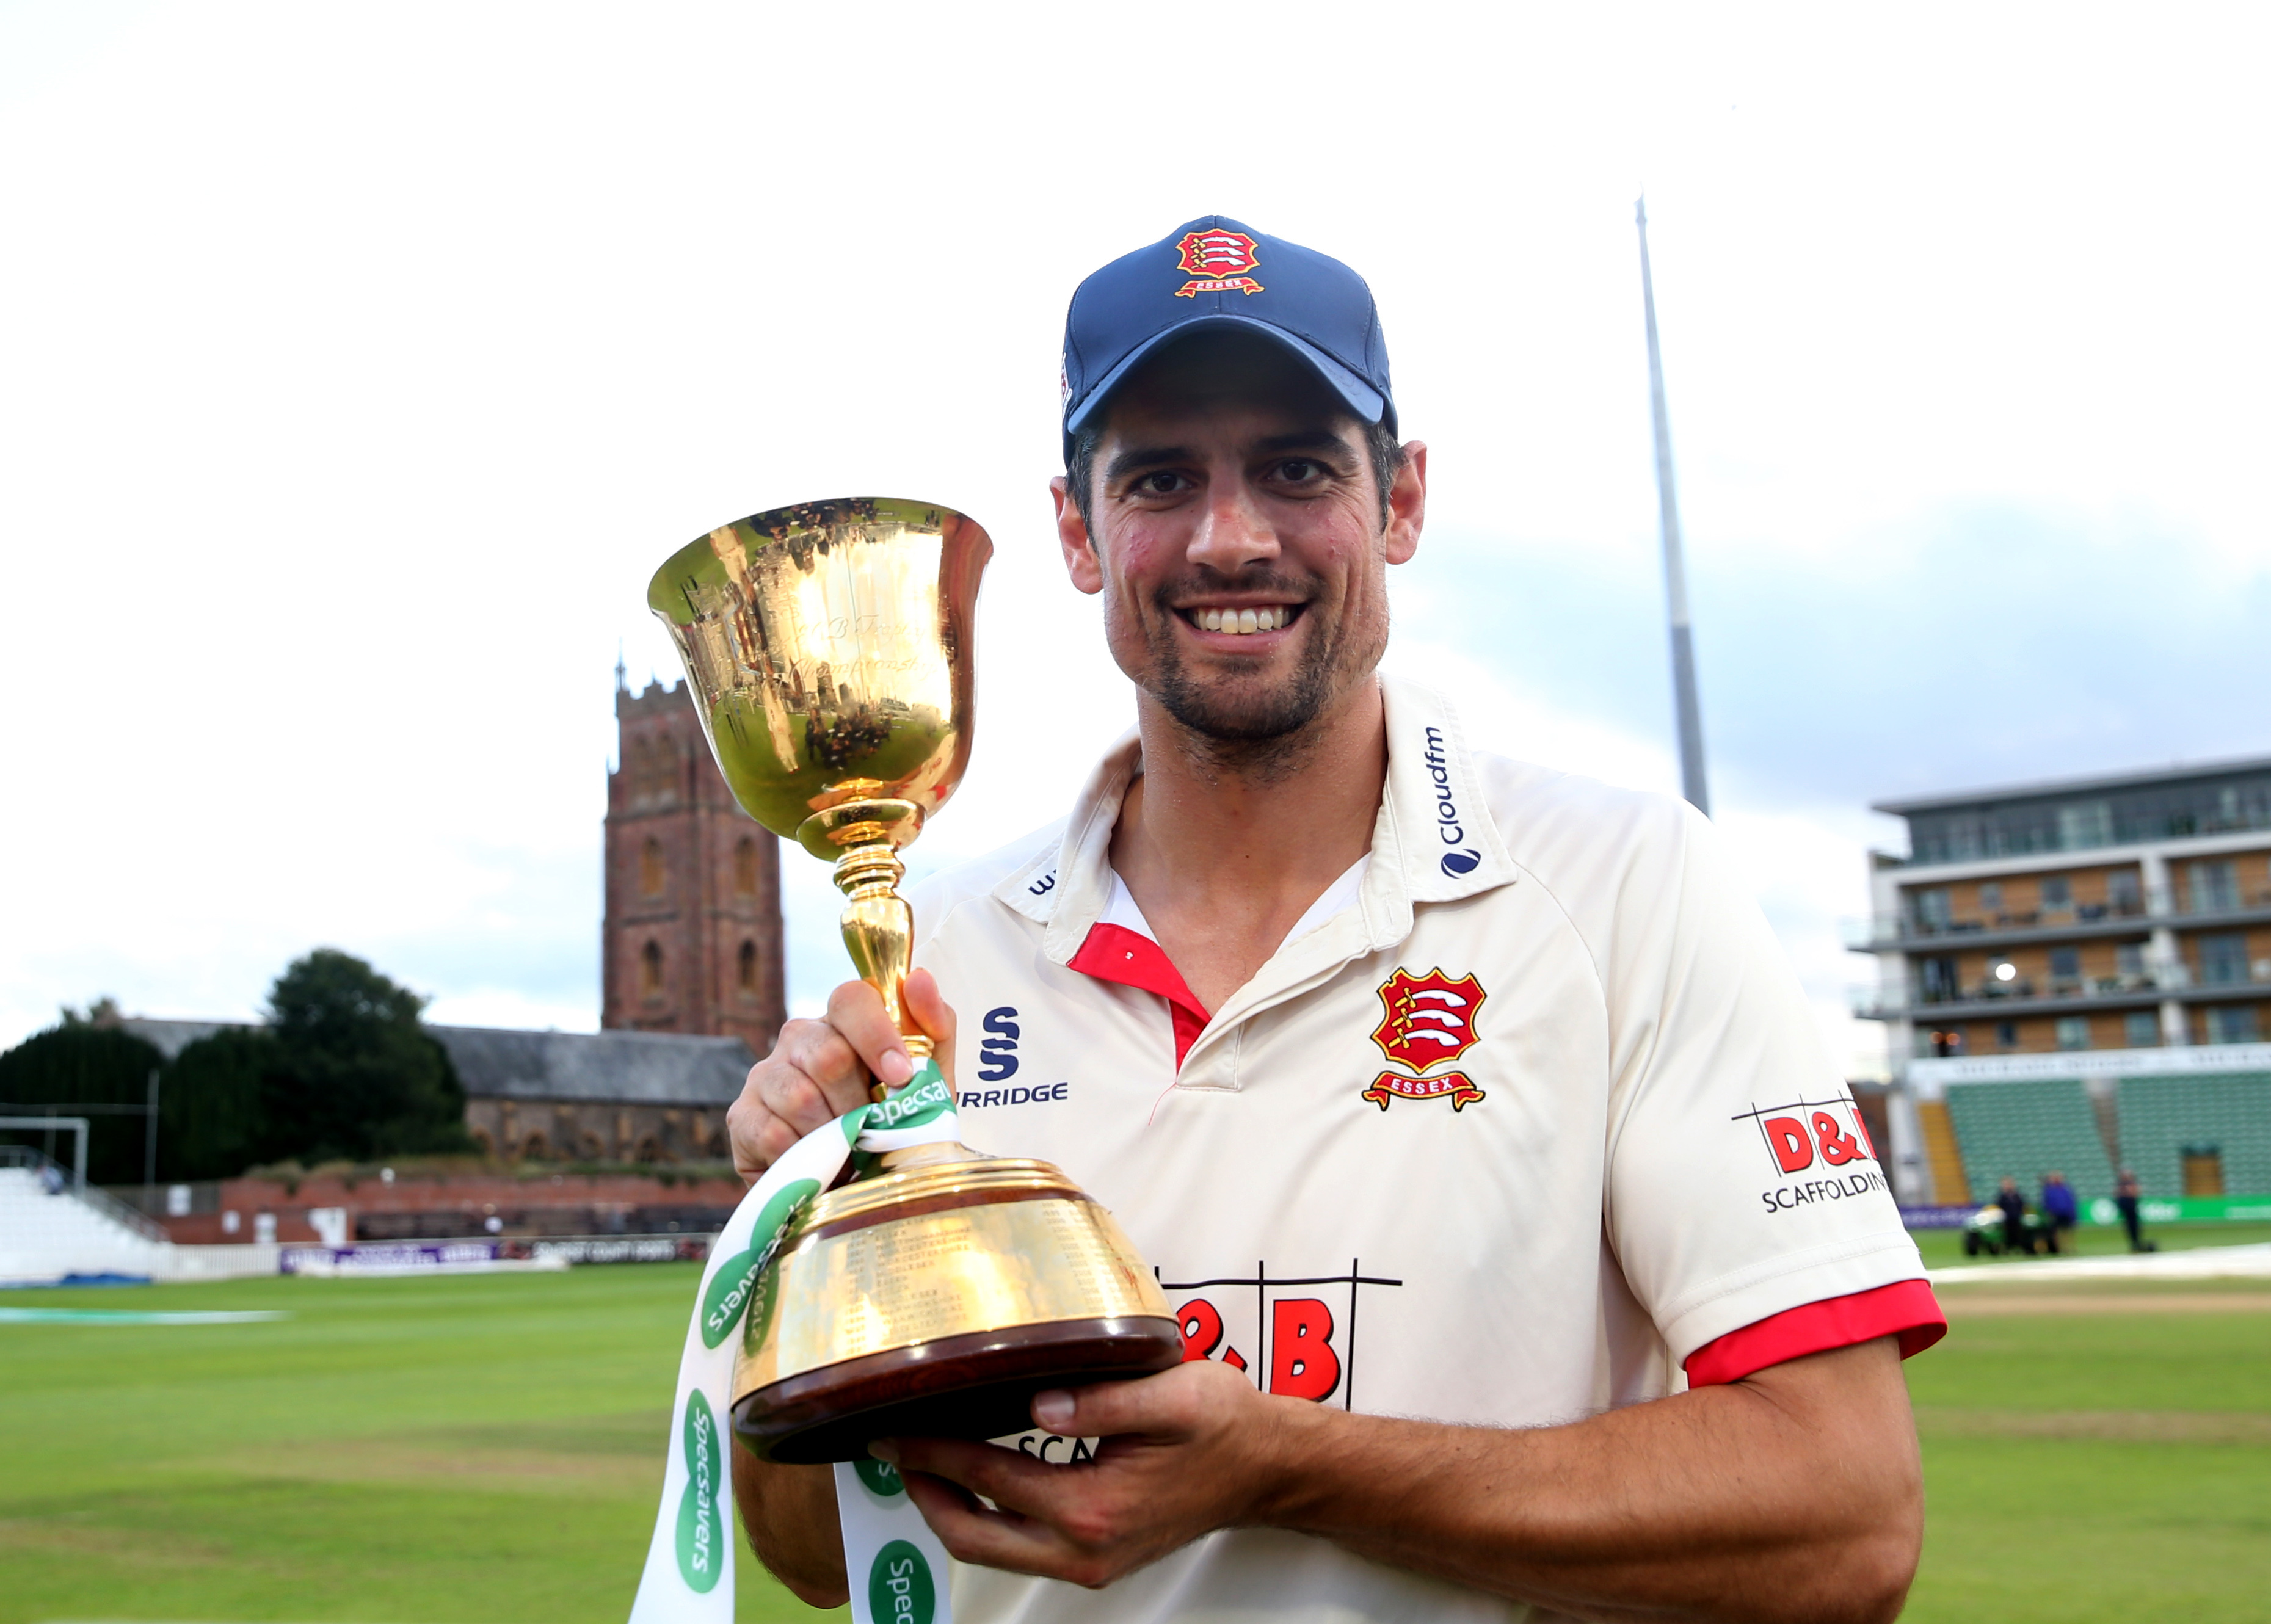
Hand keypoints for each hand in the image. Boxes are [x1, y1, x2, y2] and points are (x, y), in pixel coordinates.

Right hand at [727, 969, 956, 1178]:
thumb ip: (935, 1028)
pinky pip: (773, 1135)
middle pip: (828, 1055)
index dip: (877, 1035)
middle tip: (873, 1131)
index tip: (900, 1076)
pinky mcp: (741, 1116)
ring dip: (835, 1136)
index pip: (851, 999)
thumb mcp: (928, 1080)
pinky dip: (806, 1158)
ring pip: (800, 1097)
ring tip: (850, 1153)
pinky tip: (819, 1165)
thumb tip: (919, 979)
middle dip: (860, 1104)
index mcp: (843, 1021)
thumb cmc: (893, 1121)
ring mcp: (765, 1075)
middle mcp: (799, 1037)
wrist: (855, 1182)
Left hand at [876, 1360, 1303, 1588]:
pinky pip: (1018, 1546)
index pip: (989, 1476)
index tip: (893, 1425)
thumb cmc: (1223, 1424)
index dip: (933, 1451)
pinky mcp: (1094, 1559)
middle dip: (922, 1491)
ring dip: (948, 1507)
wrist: (1266, 1468)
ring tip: (919, 1458)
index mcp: (1094, 1508)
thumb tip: (1037, 1399)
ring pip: (990, 1549)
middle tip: (890, 1445)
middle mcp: (1084, 1549)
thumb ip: (1102, 1398)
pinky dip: (984, 1514)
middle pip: (972, 1536)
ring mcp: (1088, 1562)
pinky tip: (973, 1475)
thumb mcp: (1170, 1394)